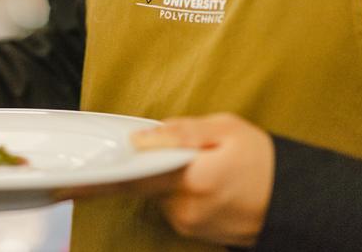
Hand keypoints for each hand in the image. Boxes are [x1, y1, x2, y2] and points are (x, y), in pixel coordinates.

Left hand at [59, 113, 273, 247]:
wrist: (297, 199)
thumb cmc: (262, 159)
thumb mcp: (225, 129)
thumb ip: (179, 133)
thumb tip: (138, 140)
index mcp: (190, 179)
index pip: (130, 178)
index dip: (96, 180)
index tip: (63, 184)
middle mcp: (184, 209)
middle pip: (145, 182)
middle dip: (155, 164)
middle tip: (192, 152)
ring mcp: (189, 225)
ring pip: (158, 194)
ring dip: (169, 179)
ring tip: (208, 167)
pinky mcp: (195, 233)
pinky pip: (173, 207)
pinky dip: (181, 192)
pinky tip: (209, 183)